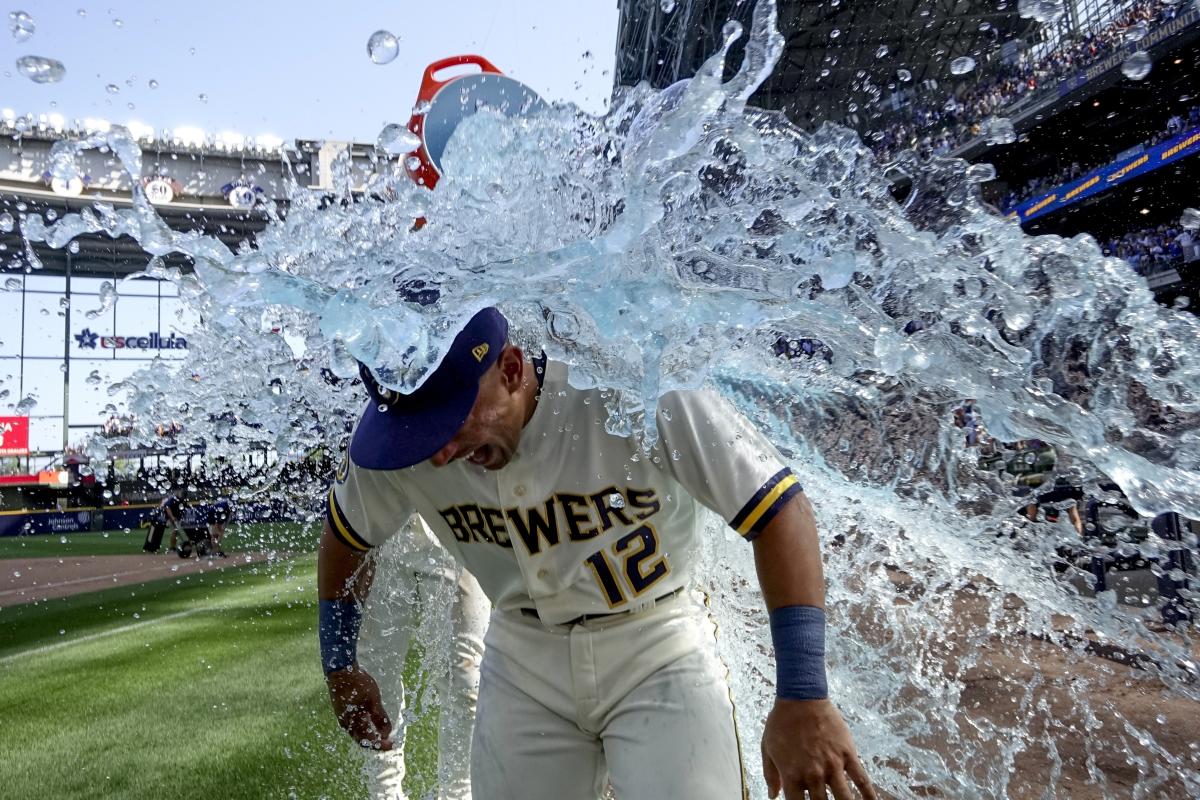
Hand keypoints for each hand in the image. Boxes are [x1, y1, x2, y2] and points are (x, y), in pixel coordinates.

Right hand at [325, 665, 393, 749]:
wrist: (340, 671)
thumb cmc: (357, 686)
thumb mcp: (373, 701)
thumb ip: (379, 718)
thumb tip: (386, 734)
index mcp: (353, 725)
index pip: (368, 742)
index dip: (380, 746)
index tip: (392, 746)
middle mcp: (346, 724)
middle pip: (362, 739)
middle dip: (375, 742)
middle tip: (388, 741)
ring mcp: (343, 716)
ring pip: (357, 731)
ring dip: (369, 734)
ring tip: (380, 732)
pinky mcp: (342, 708)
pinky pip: (354, 723)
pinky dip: (364, 725)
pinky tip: (370, 719)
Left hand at [761, 698, 875, 799]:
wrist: (800, 698)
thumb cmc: (781, 722)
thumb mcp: (768, 748)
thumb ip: (770, 774)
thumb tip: (772, 795)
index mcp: (792, 775)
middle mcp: (813, 774)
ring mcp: (832, 765)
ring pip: (845, 798)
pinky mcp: (847, 754)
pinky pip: (862, 779)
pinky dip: (869, 794)